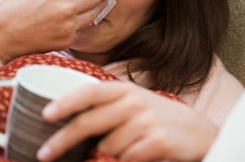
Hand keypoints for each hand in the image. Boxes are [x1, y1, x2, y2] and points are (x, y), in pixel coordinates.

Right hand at [0, 0, 119, 62]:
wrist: (1, 37)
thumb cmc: (14, 12)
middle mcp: (67, 5)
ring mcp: (69, 23)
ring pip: (94, 13)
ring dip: (97, 8)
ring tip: (95, 5)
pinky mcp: (68, 38)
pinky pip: (83, 28)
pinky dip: (83, 23)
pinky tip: (76, 20)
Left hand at [37, 81, 217, 161]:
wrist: (199, 131)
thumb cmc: (162, 117)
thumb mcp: (138, 103)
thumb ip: (110, 107)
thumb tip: (75, 120)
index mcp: (128, 90)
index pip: (91, 92)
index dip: (66, 102)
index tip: (46, 114)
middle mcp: (135, 102)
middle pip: (89, 121)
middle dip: (63, 139)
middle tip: (45, 153)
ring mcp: (147, 122)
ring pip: (107, 147)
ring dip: (108, 154)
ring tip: (128, 148)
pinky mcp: (158, 141)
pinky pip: (127, 158)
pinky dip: (127, 161)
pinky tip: (139, 155)